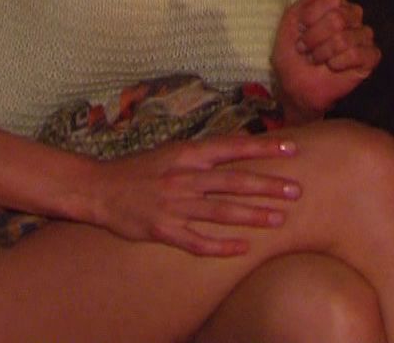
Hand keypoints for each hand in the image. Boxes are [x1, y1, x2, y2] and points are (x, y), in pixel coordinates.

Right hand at [77, 134, 300, 256]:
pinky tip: (242, 248)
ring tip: (279, 218)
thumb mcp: (172, 152)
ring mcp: (174, 205)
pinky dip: (221, 246)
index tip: (291, 148)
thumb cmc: (140, 170)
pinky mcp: (163, 230)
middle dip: (267, 186)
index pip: (232, 147)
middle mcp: (184, 178)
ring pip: (220, 211)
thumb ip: (204, 153)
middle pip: (233, 181)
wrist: (98, 189)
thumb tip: (240, 146)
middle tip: (296, 190)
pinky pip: (196, 241)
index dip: (263, 147)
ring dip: (252, 215)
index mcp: (187, 154)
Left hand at [271, 0, 380, 118]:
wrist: (294, 85)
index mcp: (336, 3)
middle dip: (315, 37)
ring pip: (345, 38)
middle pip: (338, 17)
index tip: (300, 28)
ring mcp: (363, 36)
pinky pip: (358, 54)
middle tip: (306, 49)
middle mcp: (353, 16)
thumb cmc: (292, 53)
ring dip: (323, 53)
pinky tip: (332, 67)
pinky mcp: (370, 58)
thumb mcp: (292, 20)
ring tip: (317, 60)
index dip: (312, 14)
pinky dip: (338, 63)